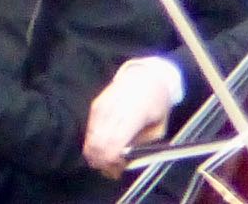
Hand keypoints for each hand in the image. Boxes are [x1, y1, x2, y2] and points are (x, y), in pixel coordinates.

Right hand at [84, 58, 176, 175]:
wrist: (145, 77)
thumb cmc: (156, 106)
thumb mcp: (158, 129)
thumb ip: (141, 146)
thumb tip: (124, 161)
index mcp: (132, 116)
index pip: (113, 144)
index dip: (113, 161)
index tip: (118, 170)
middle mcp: (112, 110)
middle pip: (98, 144)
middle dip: (103, 161)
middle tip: (113, 169)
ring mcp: (101, 107)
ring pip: (90, 138)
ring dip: (96, 153)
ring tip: (109, 159)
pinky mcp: (95, 106)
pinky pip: (89, 130)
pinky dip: (94, 142)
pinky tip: (103, 147)